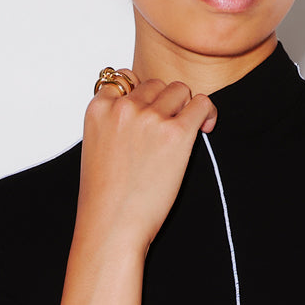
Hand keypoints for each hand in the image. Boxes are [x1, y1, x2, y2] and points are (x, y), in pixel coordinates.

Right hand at [79, 69, 216, 249]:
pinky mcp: (176, 133)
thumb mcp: (96, 146)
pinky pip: (202, 103)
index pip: (123, 77)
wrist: (111, 227)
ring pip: (179, 89)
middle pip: (156, 83)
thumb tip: (146, 104)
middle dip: (165, 102)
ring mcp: (150, 118)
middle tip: (169, 127)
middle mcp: (124, 107)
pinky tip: (205, 128)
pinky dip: (207, 112)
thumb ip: (114, 120)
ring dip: (185, 106)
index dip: (140, 93)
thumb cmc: (105, 196)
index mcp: (98, 109)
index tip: (148, 111)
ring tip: (186, 129)